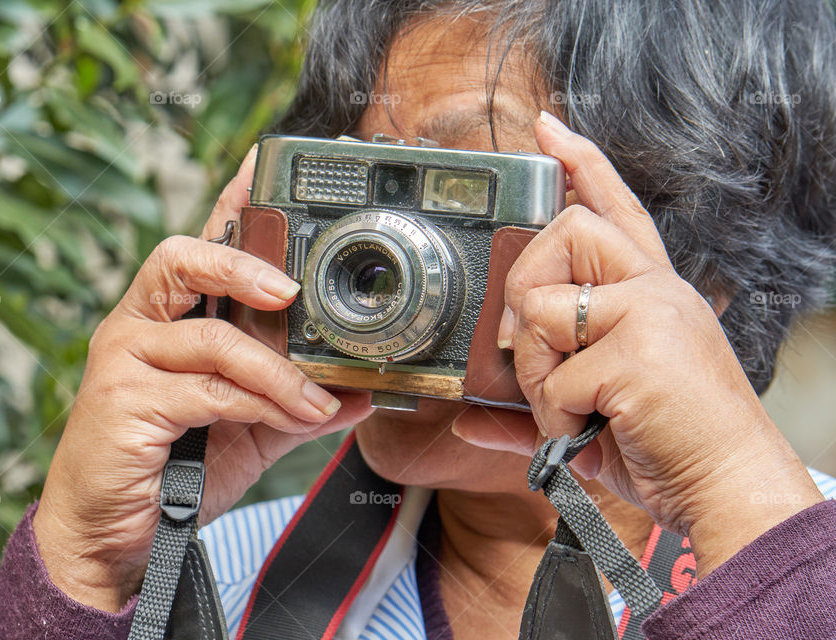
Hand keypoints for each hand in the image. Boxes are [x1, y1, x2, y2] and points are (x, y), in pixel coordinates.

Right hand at [32, 147, 373, 610]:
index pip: (199, 247)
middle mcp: (138, 327)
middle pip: (180, 257)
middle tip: (291, 291)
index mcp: (166, 320)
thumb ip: (294, 405)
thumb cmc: (172, 470)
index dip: (229, 202)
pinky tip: (286, 421)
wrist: (111, 538)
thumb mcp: (246, 430)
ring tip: (317, 399)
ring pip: (213, 340)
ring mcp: (124, 361)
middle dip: (241, 263)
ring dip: (277, 372)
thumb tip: (360, 393)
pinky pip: (206, 392)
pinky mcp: (121, 403)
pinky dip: (257, 405)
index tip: (262, 162)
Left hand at [482, 112, 821, 576]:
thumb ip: (533, 403)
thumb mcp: (597, 411)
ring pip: (544, 309)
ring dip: (541, 373)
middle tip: (540, 345)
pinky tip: (592, 431)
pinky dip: (557, 417)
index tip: (548, 129)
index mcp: (651, 293)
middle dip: (528, 288)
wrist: (728, 486)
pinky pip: (554, 377)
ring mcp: (649, 314)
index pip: (615, 209)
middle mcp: (654, 290)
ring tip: (577, 409)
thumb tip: (468, 416)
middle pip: (565, 232)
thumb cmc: (670, 443)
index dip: (582, 164)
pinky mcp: (637, 350)